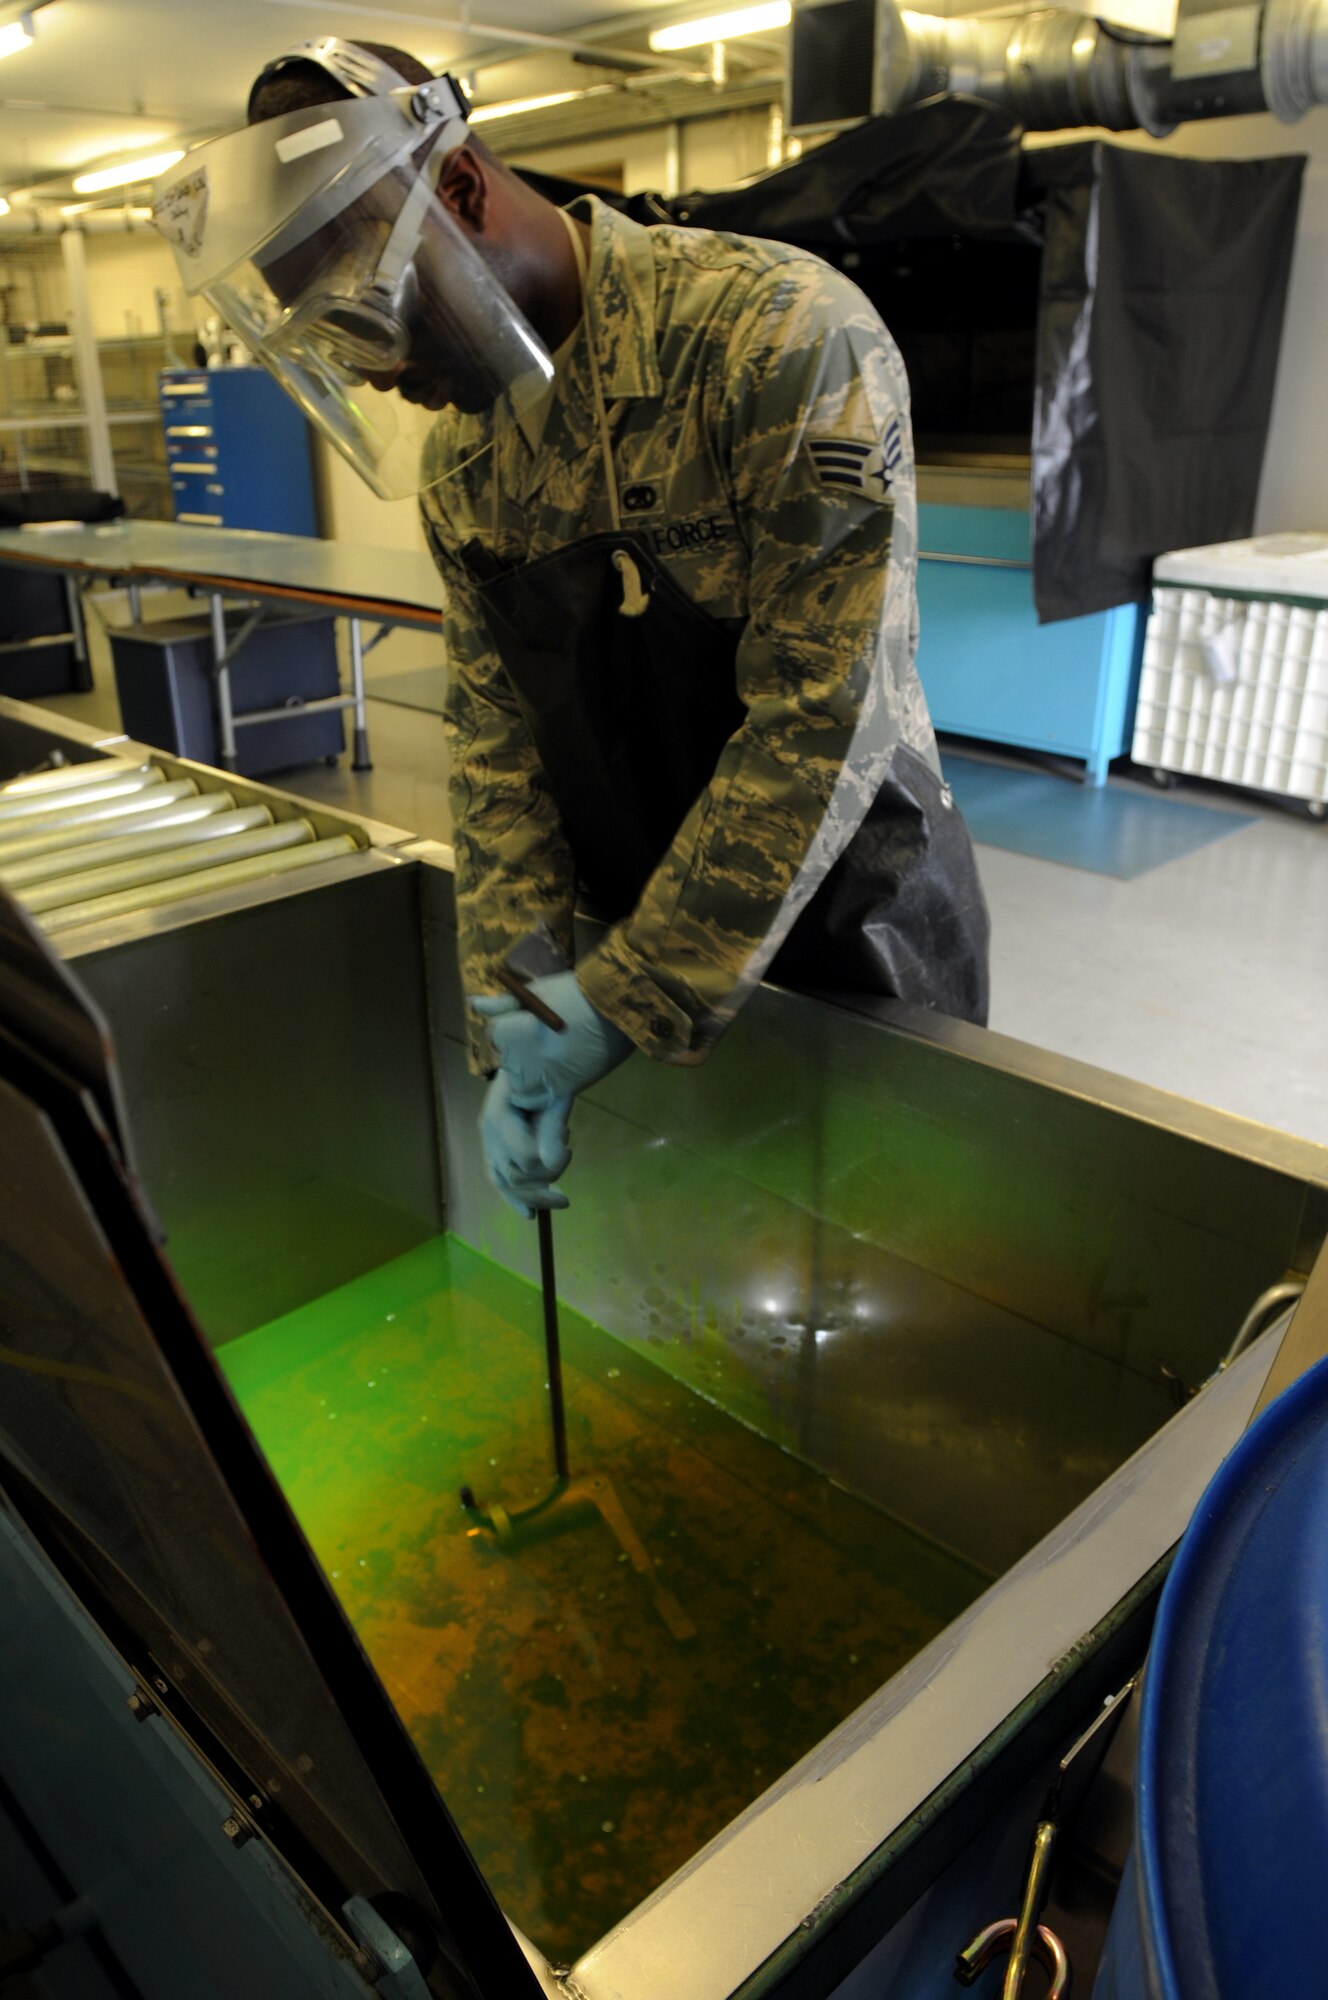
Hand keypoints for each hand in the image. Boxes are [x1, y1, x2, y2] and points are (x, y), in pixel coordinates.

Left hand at [471, 971, 632, 1112]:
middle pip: (509, 1061)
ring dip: (531, 1074)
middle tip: (552, 1037)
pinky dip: (541, 1092)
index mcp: (505, 1033)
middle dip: (523, 1053)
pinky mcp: (559, 1091)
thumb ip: (501, 1004)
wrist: (615, 1009)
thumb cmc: (574, 993)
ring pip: (519, 1085)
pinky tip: (557, 1073)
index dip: (515, 1028)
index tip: (538, 1021)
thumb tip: (473, 1003)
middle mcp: (516, 1060)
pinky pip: (536, 1101)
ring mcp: (537, 1080)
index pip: (496, 1037)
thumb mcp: (535, 992)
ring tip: (557, 1054)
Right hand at [478, 1070, 571, 1219]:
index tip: (570, 1151)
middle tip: (568, 1172)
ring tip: (559, 1194)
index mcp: (499, 1115)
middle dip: (543, 1183)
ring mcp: (488, 1141)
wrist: (538, 1056)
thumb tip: (552, 1164)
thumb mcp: (555, 1096)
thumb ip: (551, 1129)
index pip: (522, 1157)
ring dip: (534, 1194)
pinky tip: (531, 1214)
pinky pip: (499, 1179)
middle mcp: (488, 1131)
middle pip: (513, 1176)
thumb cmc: (549, 1071)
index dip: (549, 1163)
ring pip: (505, 1183)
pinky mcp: (494, 1149)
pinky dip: (515, 1198)